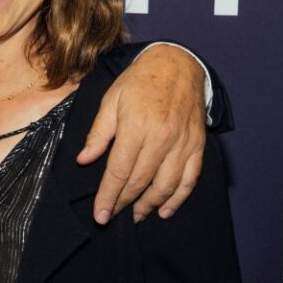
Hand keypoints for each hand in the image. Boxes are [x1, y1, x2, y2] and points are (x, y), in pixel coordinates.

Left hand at [77, 45, 206, 223]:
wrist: (176, 65)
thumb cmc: (139, 82)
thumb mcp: (110, 101)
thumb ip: (98, 133)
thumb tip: (84, 160)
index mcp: (136, 126)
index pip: (119, 171)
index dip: (108, 196)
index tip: (99, 214)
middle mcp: (161, 137)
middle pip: (140, 181)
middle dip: (123, 203)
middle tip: (112, 217)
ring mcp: (182, 143)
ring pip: (165, 185)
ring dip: (149, 205)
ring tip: (136, 216)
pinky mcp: (197, 146)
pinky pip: (189, 179)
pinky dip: (178, 199)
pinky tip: (164, 210)